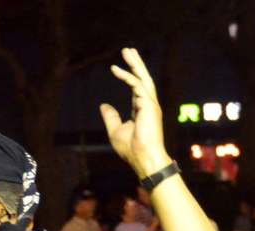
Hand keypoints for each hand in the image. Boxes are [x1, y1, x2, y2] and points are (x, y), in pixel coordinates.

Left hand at [99, 48, 173, 178]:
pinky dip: (127, 76)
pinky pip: (137, 85)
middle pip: (142, 78)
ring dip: (135, 63)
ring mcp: (150, 103)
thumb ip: (111, 116)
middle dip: (136, 63)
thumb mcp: (115, 130)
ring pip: (143, 77)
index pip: (136, 87)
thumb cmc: (130, 147)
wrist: (141, 157)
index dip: (129, 76)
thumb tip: (103, 105)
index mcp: (141, 108)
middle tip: (129, 50)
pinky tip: (116, 69)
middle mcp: (148, 103)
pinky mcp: (149, 104)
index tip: (118, 67)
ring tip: (127, 51)